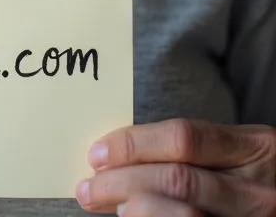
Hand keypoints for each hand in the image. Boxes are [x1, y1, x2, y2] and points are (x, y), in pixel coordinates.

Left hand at [74, 118, 275, 215]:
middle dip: (123, 180)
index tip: (98, 152)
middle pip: (177, 179)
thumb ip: (198, 149)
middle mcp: (258, 189)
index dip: (134, 144)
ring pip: (185, 215)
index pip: (183, 139)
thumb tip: (125, 154)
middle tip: (89, 186)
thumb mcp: (243, 150)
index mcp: (256, 148)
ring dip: (138, 209)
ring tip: (112, 205)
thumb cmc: (262, 175)